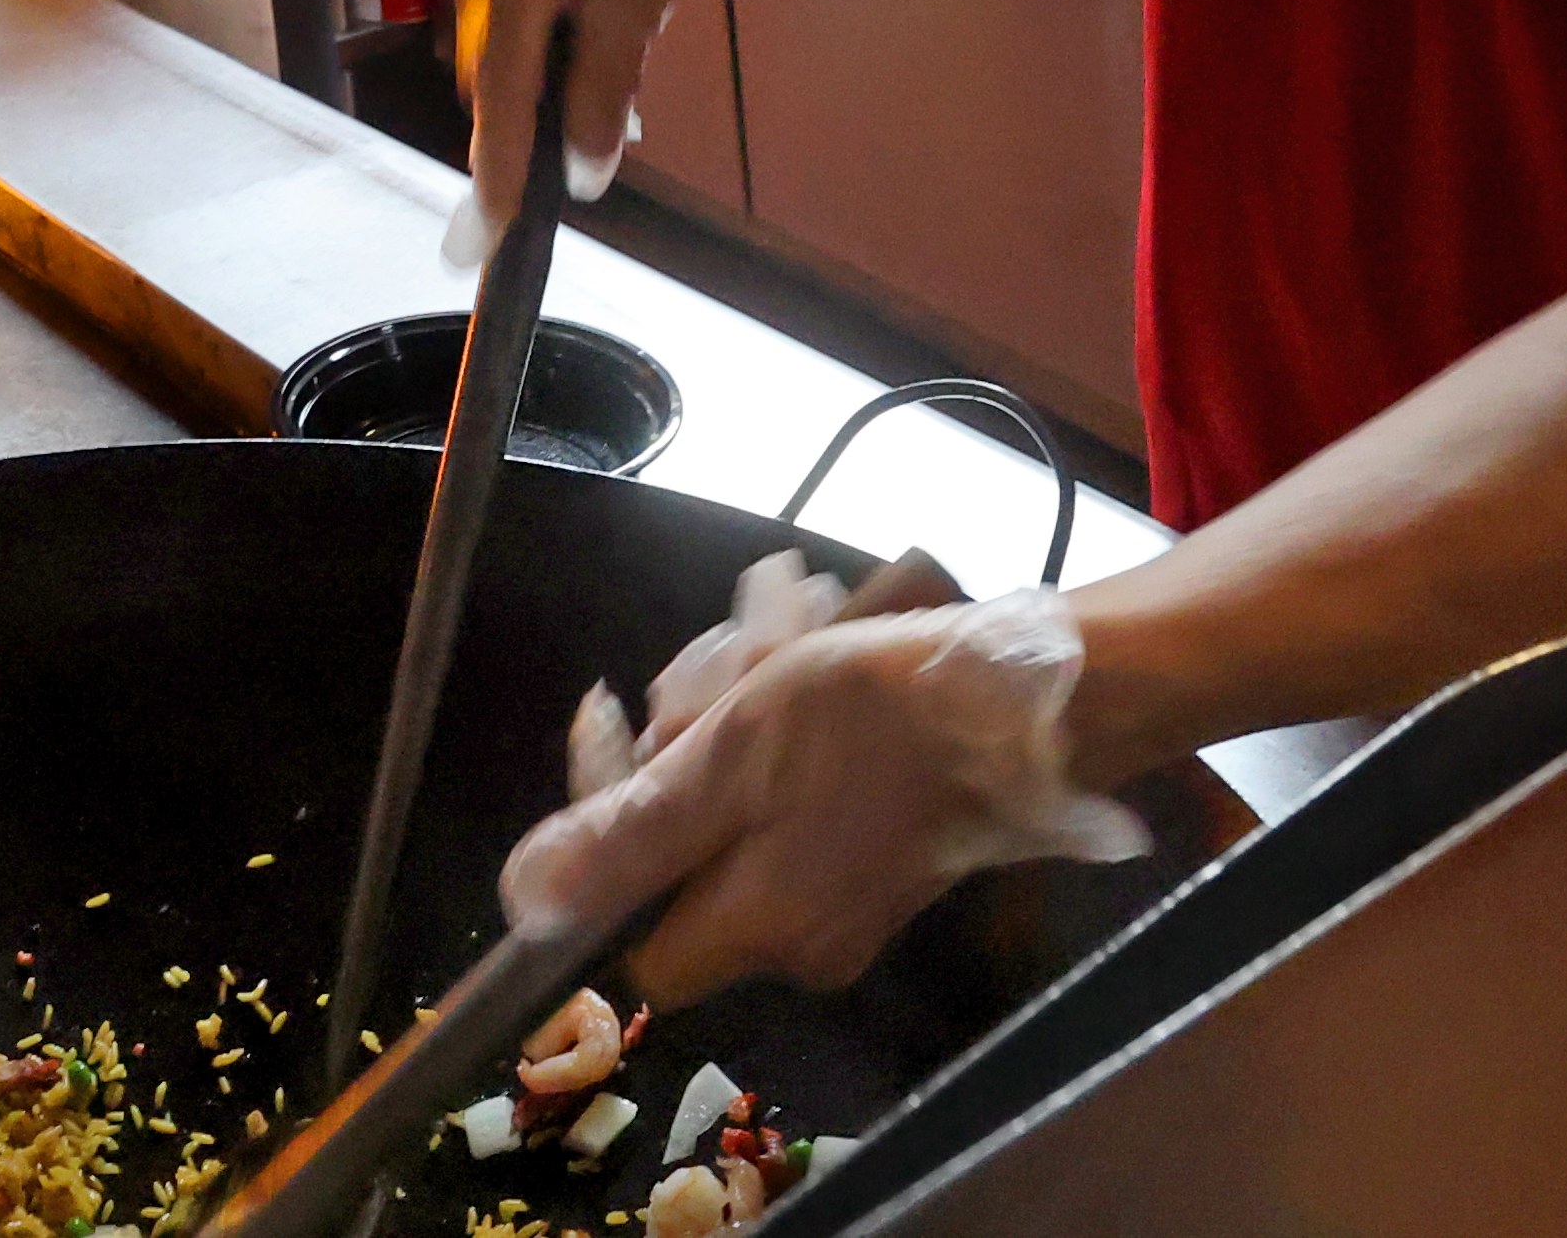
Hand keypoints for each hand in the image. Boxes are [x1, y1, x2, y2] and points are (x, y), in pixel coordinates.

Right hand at [449, 0, 750, 241]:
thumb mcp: (638, 8)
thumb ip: (605, 90)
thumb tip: (582, 172)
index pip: (501, 92)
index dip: (499, 163)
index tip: (493, 224)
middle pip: (491, 80)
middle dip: (526, 125)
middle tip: (581, 152)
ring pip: (496, 57)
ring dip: (534, 89)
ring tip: (593, 92)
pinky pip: (500, 29)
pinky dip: (534, 56)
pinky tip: (577, 51)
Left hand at [501, 589, 1144, 1002]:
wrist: (1042, 694)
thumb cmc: (882, 717)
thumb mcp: (736, 756)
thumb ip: (631, 836)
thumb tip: (524, 905)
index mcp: (756, 925)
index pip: (624, 925)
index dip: (602, 828)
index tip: (617, 723)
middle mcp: (797, 933)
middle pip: (679, 842)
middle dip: (683, 736)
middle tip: (727, 665)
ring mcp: (843, 892)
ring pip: (733, 794)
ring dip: (738, 702)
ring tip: (783, 634)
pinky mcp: (878, 846)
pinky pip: (792, 787)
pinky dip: (787, 713)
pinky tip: (813, 641)